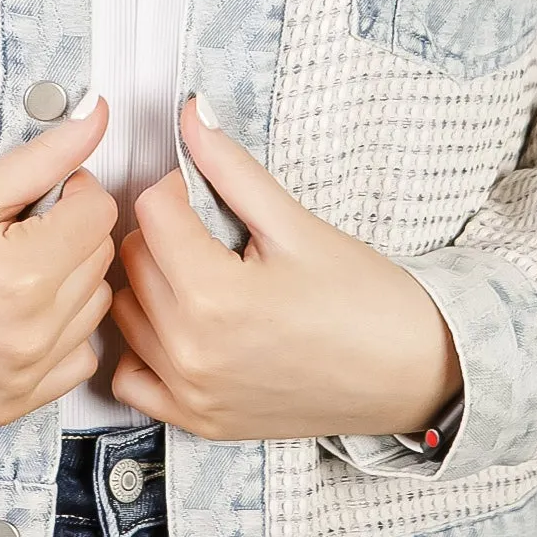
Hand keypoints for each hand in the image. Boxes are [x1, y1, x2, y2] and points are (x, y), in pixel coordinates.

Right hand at [0, 99, 117, 426]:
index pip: (98, 214)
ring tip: (15, 267)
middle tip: (21, 225)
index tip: (44, 190)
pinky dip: (60, 336)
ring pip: (93, 311)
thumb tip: (96, 117)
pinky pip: (74, 363)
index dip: (74, 189)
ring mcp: (19, 378)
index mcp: (22, 276)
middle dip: (70, 232)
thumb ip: (46, 156)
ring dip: (69, 282)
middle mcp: (28, 336)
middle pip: (99, 261)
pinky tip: (19, 313)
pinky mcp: (6, 405)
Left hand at [108, 97, 461, 441]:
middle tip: (211, 229)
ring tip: (200, 271)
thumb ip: (232, 168)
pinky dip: (143, 346)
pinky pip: (131, 377)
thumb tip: (191, 115)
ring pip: (126, 311)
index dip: (178, 187)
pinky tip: (180, 325)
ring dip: (151, 281)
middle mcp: (193, 353)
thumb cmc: (365, 301)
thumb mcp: (296, 223)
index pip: (151, 211)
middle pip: (132, 258)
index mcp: (215, 298)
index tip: (206, 193)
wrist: (410, 372)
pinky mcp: (200, 422)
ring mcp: (193, 395)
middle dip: (163, 230)